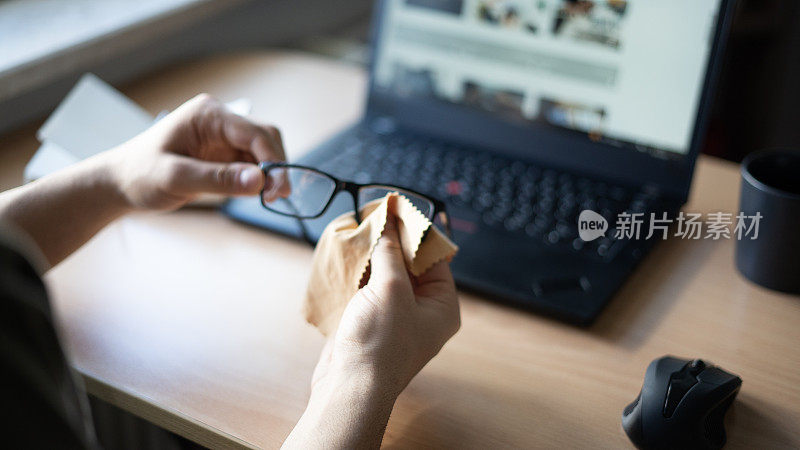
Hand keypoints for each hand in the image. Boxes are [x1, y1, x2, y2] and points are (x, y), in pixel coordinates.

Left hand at [110, 93, 284, 210]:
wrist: (121, 183)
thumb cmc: (140, 175)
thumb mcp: (174, 178)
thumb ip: (217, 179)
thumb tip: (259, 181)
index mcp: (207, 114)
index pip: (254, 132)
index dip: (272, 159)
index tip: (278, 189)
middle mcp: (219, 120)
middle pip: (265, 138)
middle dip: (276, 166)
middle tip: (277, 197)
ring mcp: (223, 137)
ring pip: (263, 151)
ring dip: (271, 174)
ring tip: (270, 198)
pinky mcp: (224, 154)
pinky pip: (253, 163)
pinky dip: (260, 179)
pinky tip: (258, 195)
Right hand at [283, 212, 459, 448]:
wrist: (349, 387)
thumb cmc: (380, 342)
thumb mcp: (391, 288)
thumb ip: (390, 251)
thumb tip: (390, 218)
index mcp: (443, 306)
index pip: (436, 259)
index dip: (418, 233)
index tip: (399, 208)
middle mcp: (425, 312)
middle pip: (412, 266)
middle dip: (394, 242)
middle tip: (378, 214)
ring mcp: (398, 318)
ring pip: (389, 277)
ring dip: (376, 255)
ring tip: (363, 228)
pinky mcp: (374, 323)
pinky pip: (372, 290)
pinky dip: (363, 273)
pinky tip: (351, 256)